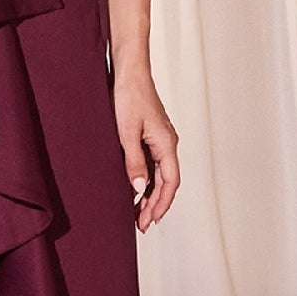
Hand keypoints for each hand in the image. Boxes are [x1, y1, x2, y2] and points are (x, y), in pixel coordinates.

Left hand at [112, 69, 179, 232]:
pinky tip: (135, 188)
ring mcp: (160, 139)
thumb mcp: (126, 133)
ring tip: (137, 212)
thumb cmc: (129, 95)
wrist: (129, 71)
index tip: (149, 220)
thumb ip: (134, 162)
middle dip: (155, 204)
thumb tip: (140, 188)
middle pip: (166, 182)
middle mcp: (167, 143)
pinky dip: (146, 179)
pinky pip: (152, 163)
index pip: (170, 182)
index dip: (161, 204)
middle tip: (141, 224)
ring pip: (160, 174)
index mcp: (166, 144)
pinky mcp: (151, 135)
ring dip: (150, 194)